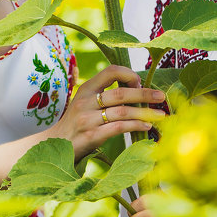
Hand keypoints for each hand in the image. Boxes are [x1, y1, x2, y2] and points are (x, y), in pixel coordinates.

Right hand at [48, 65, 165, 160]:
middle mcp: (86, 101)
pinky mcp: (92, 136)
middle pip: (121, 92)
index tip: (140, 82)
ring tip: (159, 115)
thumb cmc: (76, 124)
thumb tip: (136, 89)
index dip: (129, 74)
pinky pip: (119, 128)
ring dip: (145, 112)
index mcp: (86, 88)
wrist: (55, 146)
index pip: (111, 71)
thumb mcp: (85, 103)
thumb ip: (104, 95)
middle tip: (161, 96)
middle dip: (144, 94)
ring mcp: (88, 119)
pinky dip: (136, 126)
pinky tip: (146, 127)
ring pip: (123, 111)